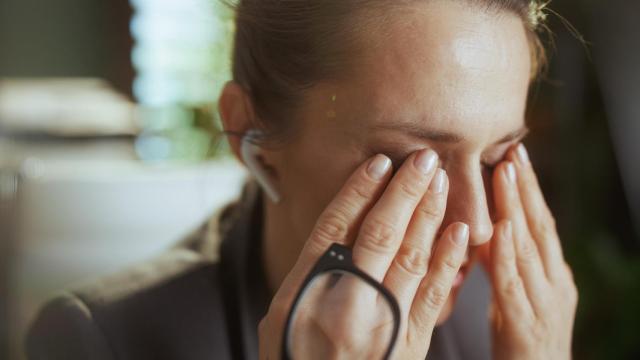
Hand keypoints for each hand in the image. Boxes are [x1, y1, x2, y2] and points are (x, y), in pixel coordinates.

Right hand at [259, 149, 468, 358]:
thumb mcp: (283, 317)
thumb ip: (309, 275)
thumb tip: (334, 233)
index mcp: (307, 292)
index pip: (335, 228)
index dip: (358, 192)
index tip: (378, 163)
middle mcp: (346, 302)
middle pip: (380, 234)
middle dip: (404, 192)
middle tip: (424, 158)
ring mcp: (382, 322)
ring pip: (412, 257)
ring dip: (429, 214)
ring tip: (442, 180)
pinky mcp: (410, 342)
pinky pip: (434, 295)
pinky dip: (448, 260)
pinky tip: (458, 231)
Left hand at [488, 144, 577, 359]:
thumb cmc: (522, 340)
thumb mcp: (513, 294)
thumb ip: (500, 263)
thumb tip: (479, 227)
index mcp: (552, 275)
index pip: (540, 224)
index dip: (529, 189)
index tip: (516, 154)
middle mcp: (554, 284)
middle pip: (540, 227)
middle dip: (526, 187)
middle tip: (514, 149)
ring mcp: (545, 304)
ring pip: (530, 248)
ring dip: (517, 208)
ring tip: (507, 173)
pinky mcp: (526, 326)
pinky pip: (514, 285)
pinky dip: (507, 255)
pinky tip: (500, 229)